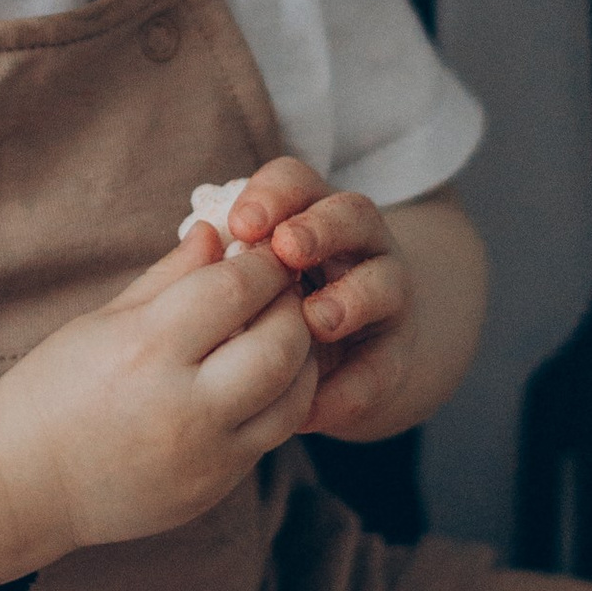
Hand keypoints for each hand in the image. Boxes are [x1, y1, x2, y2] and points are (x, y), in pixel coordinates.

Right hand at [0, 226, 315, 554]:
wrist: (24, 481)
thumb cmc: (56, 388)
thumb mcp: (103, 321)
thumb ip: (169, 277)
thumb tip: (218, 231)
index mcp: (144, 348)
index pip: (235, 289)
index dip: (263, 262)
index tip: (269, 249)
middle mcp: (181, 404)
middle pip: (281, 342)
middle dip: (294, 306)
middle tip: (288, 288)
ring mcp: (203, 454)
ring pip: (294, 395)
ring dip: (303, 355)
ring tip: (284, 332)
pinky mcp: (215, 487)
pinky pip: (274, 434)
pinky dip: (282, 399)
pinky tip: (266, 378)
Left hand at [224, 159, 418, 441]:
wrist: (346, 364)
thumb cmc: (273, 311)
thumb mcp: (251, 281)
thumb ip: (226, 263)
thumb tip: (195, 242)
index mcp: (313, 215)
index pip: (299, 183)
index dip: (273, 195)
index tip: (241, 222)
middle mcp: (359, 247)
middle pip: (353, 215)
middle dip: (320, 229)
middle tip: (287, 249)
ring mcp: (387, 298)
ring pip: (384, 283)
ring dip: (352, 297)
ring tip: (316, 319)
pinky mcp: (396, 356)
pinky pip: (382, 368)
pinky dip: (348, 387)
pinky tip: (311, 408)